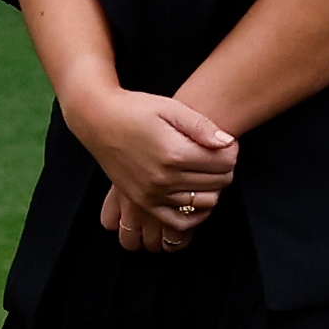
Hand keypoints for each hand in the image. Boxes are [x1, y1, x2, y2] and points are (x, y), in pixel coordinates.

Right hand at [61, 84, 235, 246]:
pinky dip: (194, 213)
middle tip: (214, 154)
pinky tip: (195, 197)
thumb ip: (202, 126)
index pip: (226, 161)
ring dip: (212, 187)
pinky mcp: (143, 202)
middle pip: (219, 182)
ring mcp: (153, 193)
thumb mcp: (170, 107)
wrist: (96, 119)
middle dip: (224, 167)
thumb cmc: (133, 109)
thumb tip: (228, 143)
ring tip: (203, 170)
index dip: (232, 150)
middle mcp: (164, 178)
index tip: (224, 142)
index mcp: (175, 153)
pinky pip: (179, 221)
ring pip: (205, 201)